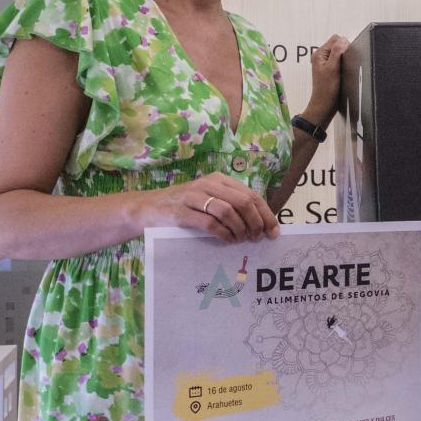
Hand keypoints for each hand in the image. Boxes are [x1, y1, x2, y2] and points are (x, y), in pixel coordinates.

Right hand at [133, 172, 278, 242]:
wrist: (148, 209)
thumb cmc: (185, 207)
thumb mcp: (210, 200)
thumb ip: (233, 206)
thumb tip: (262, 225)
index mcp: (219, 180)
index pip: (251, 195)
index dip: (266, 214)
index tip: (273, 232)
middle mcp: (207, 184)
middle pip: (243, 202)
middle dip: (255, 223)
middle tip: (256, 238)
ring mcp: (193, 197)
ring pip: (228, 212)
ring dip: (240, 230)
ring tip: (240, 240)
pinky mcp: (181, 212)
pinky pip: (210, 224)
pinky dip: (223, 234)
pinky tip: (227, 241)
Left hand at [303, 34, 349, 125]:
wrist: (324, 105)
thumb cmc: (327, 89)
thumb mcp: (333, 69)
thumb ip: (337, 53)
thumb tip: (344, 40)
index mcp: (319, 54)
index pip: (335, 39)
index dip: (344, 45)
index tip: (347, 57)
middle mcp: (321, 57)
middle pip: (337, 45)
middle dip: (344, 51)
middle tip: (345, 65)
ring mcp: (325, 63)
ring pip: (339, 53)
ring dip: (344, 59)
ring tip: (344, 70)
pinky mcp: (329, 70)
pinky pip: (339, 61)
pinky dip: (343, 64)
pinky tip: (344, 72)